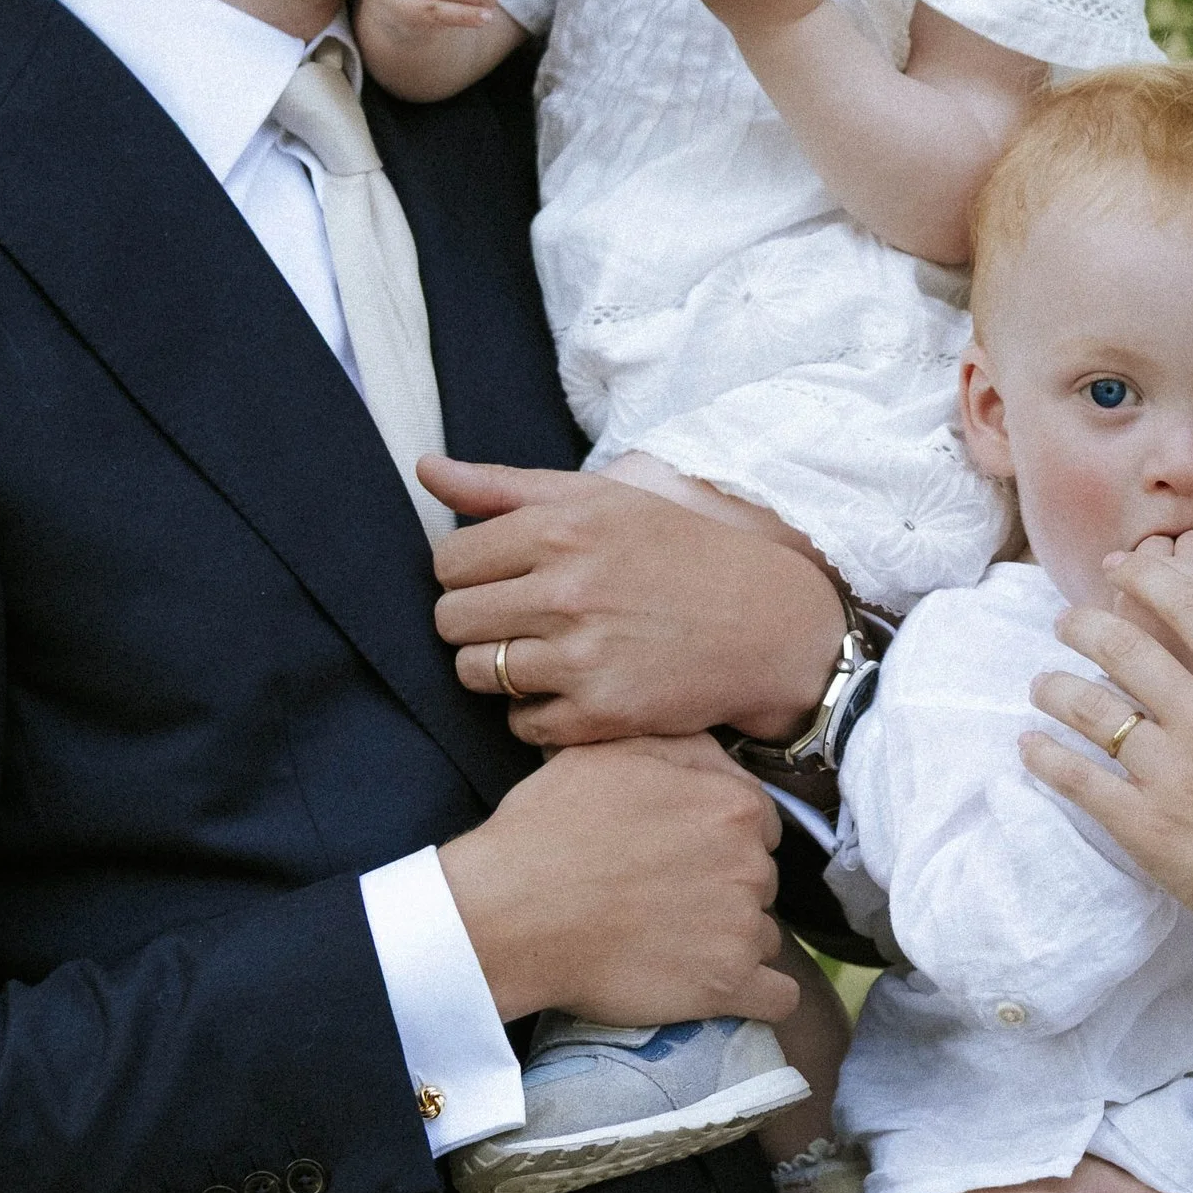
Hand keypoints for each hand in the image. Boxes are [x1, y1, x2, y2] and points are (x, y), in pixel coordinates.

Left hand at [423, 459, 844, 745]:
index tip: (507, 579)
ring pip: (476, 674)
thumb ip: (504, 487)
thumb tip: (425, 467)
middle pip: (450, 620)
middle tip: (525, 619)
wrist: (767, 625)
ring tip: (546, 655)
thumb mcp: (601, 499)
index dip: (470, 573)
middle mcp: (566, 591)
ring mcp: (581, 657)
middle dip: (477, 622)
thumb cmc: (679, 553)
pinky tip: (575, 689)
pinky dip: (537, 714)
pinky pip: (520, 725)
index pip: (448, 562)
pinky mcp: (600, 713)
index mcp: (561, 529)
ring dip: (499, 669)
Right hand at [438, 735, 796, 1027]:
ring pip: (762, 935)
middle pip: (759, 880)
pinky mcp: (727, 985)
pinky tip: (724, 988)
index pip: (758, 824)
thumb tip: (725, 763)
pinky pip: (777, 998)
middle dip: (725, 888)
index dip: (720, 838)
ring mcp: (742, 929)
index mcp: (734, 807)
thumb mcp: (612, 754)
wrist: (509, 914)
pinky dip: (758, 996)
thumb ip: (687, 751)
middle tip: (667, 900)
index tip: (681, 855)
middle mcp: (751, 865)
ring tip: (673, 945)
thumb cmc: (550, 829)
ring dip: (731, 940)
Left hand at [1025, 545, 1192, 973]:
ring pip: (1089, 709)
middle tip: (1067, 623)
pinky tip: (1029, 745)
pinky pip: (1077, 779)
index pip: (1191, 608)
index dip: (1145, 577)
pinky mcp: (1146, 825)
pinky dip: (1045, 757)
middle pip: (1126, 648)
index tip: (1118, 568)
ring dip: (1054, 687)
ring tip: (1043, 683)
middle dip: (1083, 625)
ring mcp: (1173, 774)